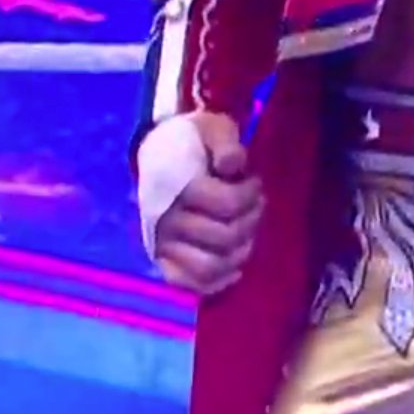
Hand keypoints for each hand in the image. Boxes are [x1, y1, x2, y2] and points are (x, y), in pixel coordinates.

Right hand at [150, 112, 262, 297]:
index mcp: (178, 187)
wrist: (159, 151)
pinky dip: (217, 281)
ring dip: (238, 252)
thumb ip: (227, 143)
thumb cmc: (192, 141)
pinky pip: (191, 285)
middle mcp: (167, 221)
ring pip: (210, 267)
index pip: (228, 204)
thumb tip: (230, 167)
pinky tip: (234, 265)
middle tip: (254, 205)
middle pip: (225, 238)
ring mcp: (163, 245)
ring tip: (245, 233)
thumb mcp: (213, 128)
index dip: (250, 194)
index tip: (252, 181)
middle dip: (250, 220)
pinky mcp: (163, 261)